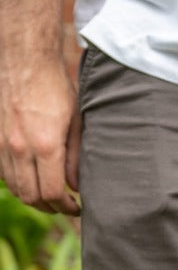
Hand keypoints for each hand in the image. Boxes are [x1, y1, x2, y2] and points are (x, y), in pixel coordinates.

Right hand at [0, 56, 81, 215]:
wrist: (24, 62)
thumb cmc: (56, 89)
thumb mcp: (77, 123)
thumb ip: (76, 157)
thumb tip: (76, 186)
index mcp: (44, 145)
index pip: (51, 193)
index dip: (66, 207)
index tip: (78, 207)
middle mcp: (18, 148)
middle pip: (30, 196)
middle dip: (50, 207)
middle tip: (66, 206)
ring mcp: (1, 144)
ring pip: (13, 187)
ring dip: (32, 197)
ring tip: (50, 196)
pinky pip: (2, 172)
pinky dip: (16, 182)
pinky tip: (32, 178)